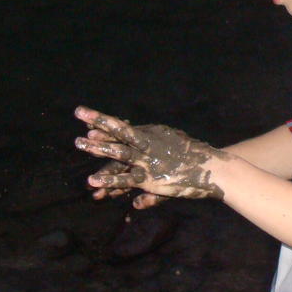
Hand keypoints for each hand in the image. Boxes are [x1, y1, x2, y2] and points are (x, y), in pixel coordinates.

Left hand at [74, 106, 227, 206]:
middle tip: (79, 111)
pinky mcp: (150, 178)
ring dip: (98, 147)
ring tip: (78, 143)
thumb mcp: (174, 145)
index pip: (124, 128)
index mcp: (152, 135)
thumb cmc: (194, 158)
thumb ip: (158, 145)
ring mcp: (149, 160)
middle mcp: (149, 143)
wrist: (213, 169)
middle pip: (120, 130)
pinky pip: (126, 179)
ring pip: (119, 151)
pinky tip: (92, 180)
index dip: (105, 123)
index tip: (86, 117)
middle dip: (99, 121)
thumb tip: (150, 138)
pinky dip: (109, 179)